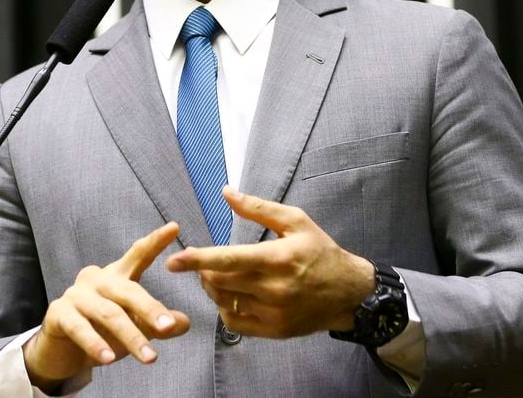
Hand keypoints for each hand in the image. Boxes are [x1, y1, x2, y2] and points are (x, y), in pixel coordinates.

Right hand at [23, 222, 189, 390]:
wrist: (61, 352)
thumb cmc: (102, 332)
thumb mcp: (135, 327)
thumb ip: (157, 323)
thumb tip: (183, 323)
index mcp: (117, 275)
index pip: (138, 255)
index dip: (155, 241)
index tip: (174, 227)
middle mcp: (96, 279)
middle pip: (128, 290)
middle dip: (150, 309)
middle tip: (168, 327)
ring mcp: (76, 294)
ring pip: (109, 313)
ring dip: (130, 336)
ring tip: (149, 358)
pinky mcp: (58, 314)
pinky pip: (80, 328)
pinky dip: (96, 344)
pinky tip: (109, 359)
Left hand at [165, 187, 374, 338]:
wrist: (348, 292)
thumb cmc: (320, 251)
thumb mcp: (295, 221)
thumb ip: (258, 208)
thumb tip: (226, 192)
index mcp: (278, 258)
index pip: (228, 260)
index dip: (197, 260)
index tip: (173, 261)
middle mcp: (274, 289)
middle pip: (220, 282)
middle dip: (204, 271)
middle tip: (203, 263)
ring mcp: (274, 313)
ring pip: (224, 302)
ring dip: (213, 288)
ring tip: (218, 276)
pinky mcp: (274, 331)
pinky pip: (235, 322)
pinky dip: (225, 308)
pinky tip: (232, 295)